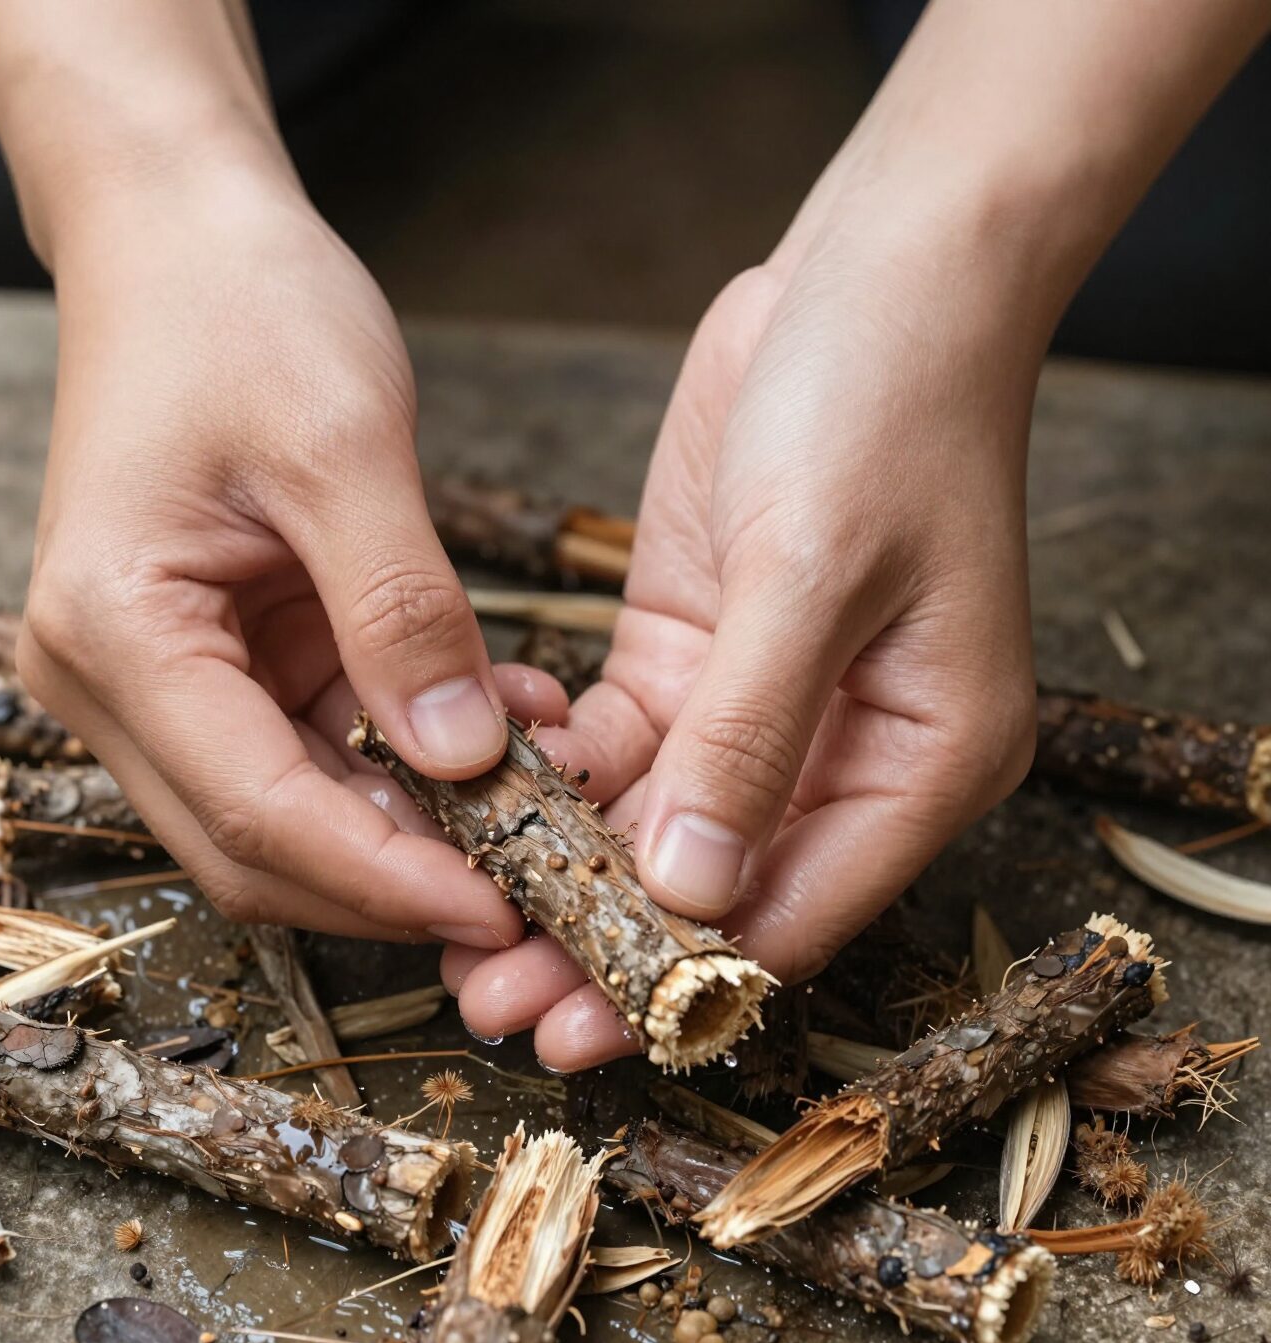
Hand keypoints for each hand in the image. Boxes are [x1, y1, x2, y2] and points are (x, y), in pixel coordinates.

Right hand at [17, 159, 565, 941]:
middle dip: (393, 882)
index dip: (385, 880)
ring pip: (282, 816)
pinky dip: (394, 767)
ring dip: (404, 831)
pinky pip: (304, 754)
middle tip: (529, 890)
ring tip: (531, 807)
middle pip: (255, 846)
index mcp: (114, 631)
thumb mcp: (343, 448)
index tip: (503, 909)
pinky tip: (487, 739)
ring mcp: (152, 680)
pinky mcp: (205, 665)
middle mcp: (106, 681)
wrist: (177, 241)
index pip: (256, 811)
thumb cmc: (241, 310)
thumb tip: (462, 759)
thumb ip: (403, 612)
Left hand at [443, 240, 1039, 1068]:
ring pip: (652, 827)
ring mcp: (764, 709)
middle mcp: (847, 752)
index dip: (683, 981)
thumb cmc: (885, 407)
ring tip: (463, 920)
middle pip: (713, 886)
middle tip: (494, 1000)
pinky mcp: (695, 656)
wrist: (873, 275)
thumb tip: (689, 888)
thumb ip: (750, 738)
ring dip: (562, 873)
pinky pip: (620, 745)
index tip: (578, 1025)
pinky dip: (555, 774)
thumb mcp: (814, 572)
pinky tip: (482, 794)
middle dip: (601, 944)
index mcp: (922, 758)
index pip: (797, 911)